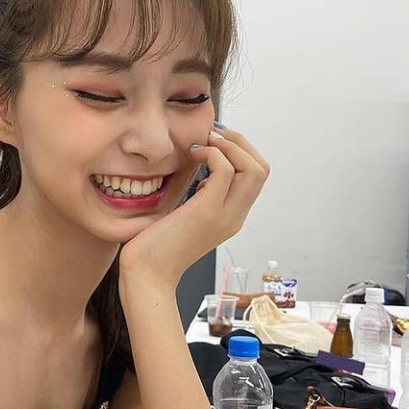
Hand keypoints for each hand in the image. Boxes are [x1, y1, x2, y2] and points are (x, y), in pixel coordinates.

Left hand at [119, 126, 269, 291]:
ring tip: (204, 143)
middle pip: (262, 168)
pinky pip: (225, 171)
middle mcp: (235, 216)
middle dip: (239, 142)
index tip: (214, 141)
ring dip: (229, 145)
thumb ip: (199, 193)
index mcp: (232, 216)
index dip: (240, 150)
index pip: (256, 175)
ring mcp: (225, 215)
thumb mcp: (184, 212)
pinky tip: (193, 155)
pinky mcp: (207, 212)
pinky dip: (213, 154)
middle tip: (212, 135)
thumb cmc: (156, 244)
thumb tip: (200, 166)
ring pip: (253, 168)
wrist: (146, 274)